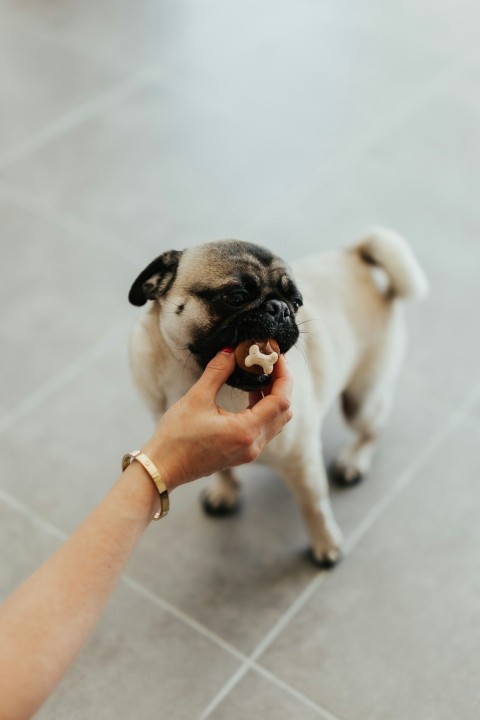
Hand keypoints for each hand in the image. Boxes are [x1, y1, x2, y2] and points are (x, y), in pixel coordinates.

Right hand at [142, 350, 292, 490]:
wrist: (163, 467)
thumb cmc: (176, 437)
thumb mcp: (196, 399)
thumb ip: (217, 372)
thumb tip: (231, 351)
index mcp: (246, 431)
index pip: (281, 400)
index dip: (284, 376)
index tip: (276, 357)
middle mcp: (253, 444)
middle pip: (283, 411)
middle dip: (281, 385)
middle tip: (269, 364)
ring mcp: (249, 452)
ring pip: (276, 421)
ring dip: (273, 398)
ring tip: (260, 376)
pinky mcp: (243, 454)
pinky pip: (264, 429)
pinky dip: (264, 410)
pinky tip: (251, 394)